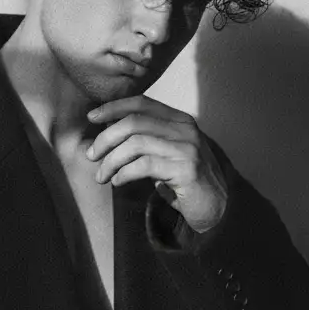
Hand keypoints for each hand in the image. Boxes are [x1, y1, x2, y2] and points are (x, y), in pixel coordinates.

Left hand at [85, 95, 228, 232]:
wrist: (217, 207)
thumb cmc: (184, 181)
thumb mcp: (166, 153)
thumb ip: (145, 139)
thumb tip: (105, 133)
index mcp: (180, 120)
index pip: (142, 103)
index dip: (114, 107)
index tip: (91, 117)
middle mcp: (186, 130)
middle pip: (134, 122)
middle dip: (106, 138)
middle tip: (92, 155)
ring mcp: (188, 148)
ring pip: (136, 144)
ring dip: (111, 160)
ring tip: (102, 175)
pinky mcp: (186, 170)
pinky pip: (144, 165)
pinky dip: (124, 173)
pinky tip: (118, 181)